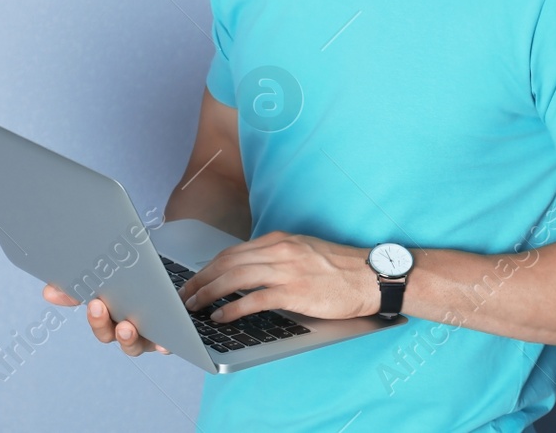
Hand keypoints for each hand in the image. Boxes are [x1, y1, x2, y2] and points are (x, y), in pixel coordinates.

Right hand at [42, 283, 169, 356]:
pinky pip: (166, 346)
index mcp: (111, 317)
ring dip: (127, 337)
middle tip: (99, 307)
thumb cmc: (135, 287)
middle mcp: (126, 330)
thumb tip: (49, 292)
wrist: (166, 289)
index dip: (94, 317)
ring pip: (133, 345)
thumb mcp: (110, 280)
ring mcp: (146, 336)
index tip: (93, 302)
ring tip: (126, 326)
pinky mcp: (168, 338)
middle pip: (111, 335)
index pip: (98, 322)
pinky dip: (162, 346)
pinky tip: (162, 342)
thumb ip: (80, 288)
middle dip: (103, 323)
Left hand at [176, 231, 378, 322]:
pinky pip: (254, 299)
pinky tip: (221, 316)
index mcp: (279, 240)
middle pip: (227, 262)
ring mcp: (286, 270)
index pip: (233, 251)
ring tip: (194, 306)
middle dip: (200, 279)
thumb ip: (278, 257)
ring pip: (234, 278)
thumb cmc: (340, 268)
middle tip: (184, 294)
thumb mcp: (304, 251)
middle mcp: (278, 250)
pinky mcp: (294, 291)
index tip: (195, 278)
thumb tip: (250, 271)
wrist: (371, 276)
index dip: (209, 266)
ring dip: (209, 293)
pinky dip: (232, 307)